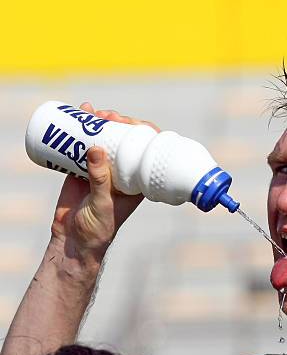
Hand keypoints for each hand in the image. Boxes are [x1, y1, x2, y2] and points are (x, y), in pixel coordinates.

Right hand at [50, 103, 160, 264]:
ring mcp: (100, 171)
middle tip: (107, 116)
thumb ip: (100, 179)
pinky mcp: (80, 171)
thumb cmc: (97, 229)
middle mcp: (121, 174)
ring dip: (99, 123)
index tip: (131, 122)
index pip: (145, 152)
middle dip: (117, 123)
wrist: (73, 242)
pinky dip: (79, 130)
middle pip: (124, 141)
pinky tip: (78, 115)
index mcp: (136, 183)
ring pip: (103, 140)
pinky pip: (81, 146)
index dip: (142, 133)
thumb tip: (96, 148)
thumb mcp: (102, 204)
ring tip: (91, 111)